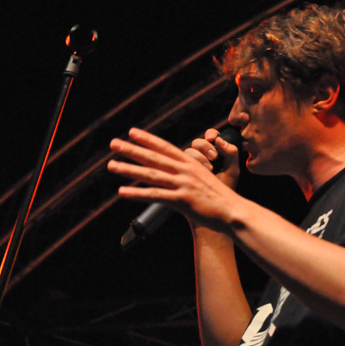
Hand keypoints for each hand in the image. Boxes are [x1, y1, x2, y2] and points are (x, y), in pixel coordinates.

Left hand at [107, 127, 242, 231]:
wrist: (233, 213)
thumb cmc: (221, 199)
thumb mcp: (206, 180)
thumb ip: (189, 175)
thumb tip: (175, 174)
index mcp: (191, 164)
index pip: (165, 147)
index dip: (147, 139)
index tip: (132, 132)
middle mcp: (185, 170)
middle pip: (154, 157)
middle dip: (131, 149)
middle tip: (113, 143)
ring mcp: (183, 184)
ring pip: (151, 174)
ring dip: (128, 169)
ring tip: (111, 165)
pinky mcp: (182, 200)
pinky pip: (155, 195)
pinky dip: (137, 194)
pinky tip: (122, 192)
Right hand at [186, 128, 240, 188]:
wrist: (216, 207)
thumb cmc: (224, 188)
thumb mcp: (233, 170)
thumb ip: (232, 153)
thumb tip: (220, 140)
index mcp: (213, 152)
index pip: (210, 136)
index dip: (211, 134)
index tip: (213, 139)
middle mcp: (200, 155)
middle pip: (197, 142)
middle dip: (206, 147)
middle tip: (214, 157)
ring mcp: (190, 164)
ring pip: (189, 150)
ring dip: (199, 157)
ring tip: (209, 169)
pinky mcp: (181, 171)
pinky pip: (182, 160)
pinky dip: (191, 164)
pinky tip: (200, 173)